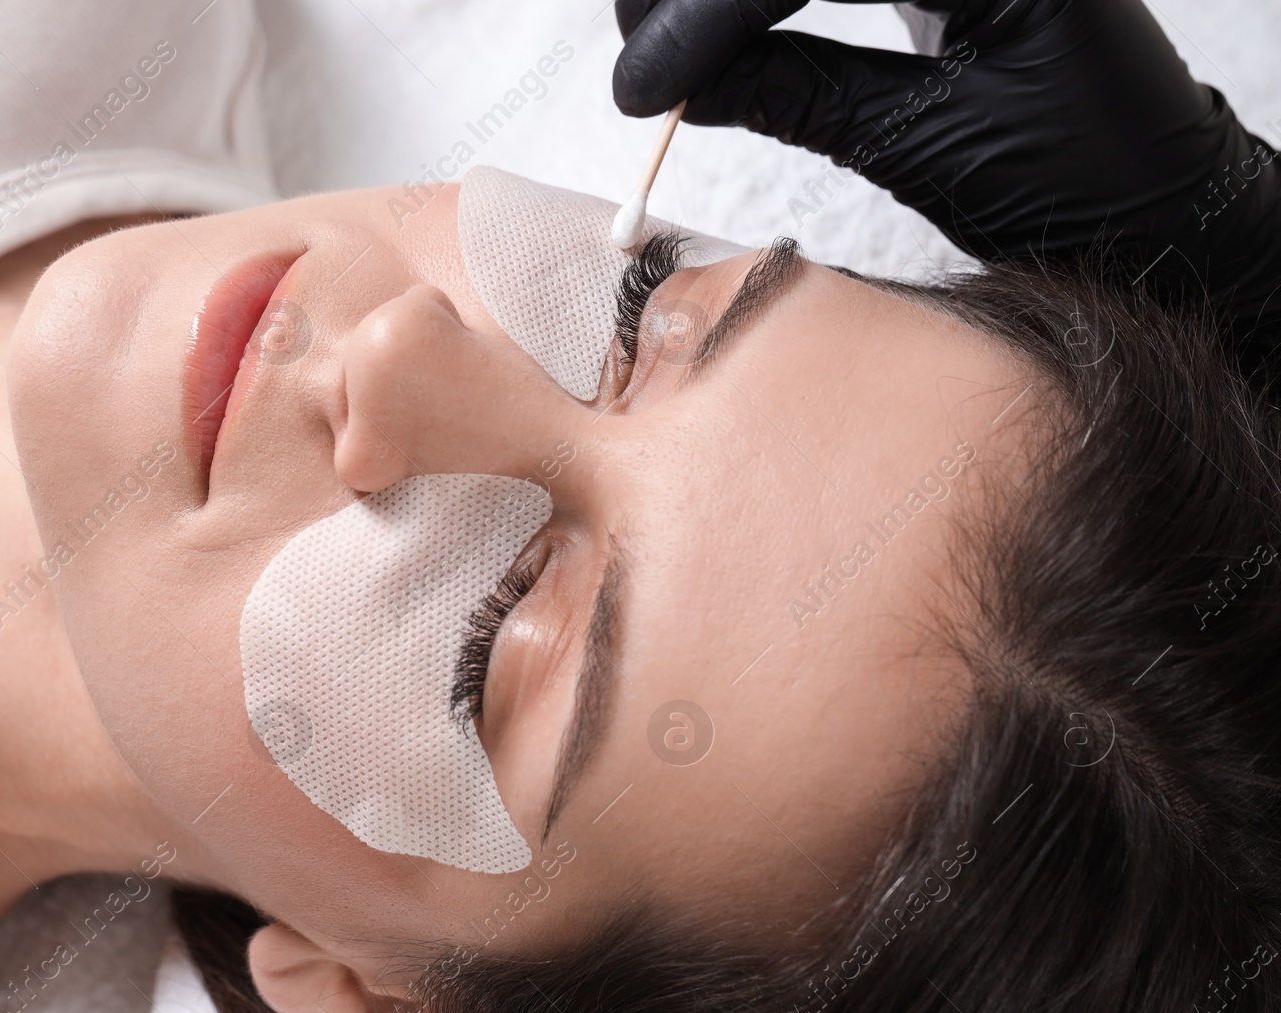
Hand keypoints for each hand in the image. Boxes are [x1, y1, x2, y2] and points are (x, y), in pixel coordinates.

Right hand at [613, 0, 1280, 367]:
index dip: (714, 13)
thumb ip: (801, 95)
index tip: (647, 81)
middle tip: (639, 56)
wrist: (1155, 209)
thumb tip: (689, 83)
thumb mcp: (928, 146)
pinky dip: (761, 2)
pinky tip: (720, 30)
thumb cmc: (1085, 187)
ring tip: (660, 48)